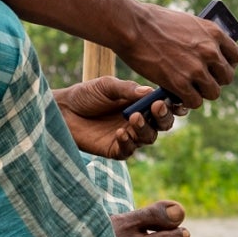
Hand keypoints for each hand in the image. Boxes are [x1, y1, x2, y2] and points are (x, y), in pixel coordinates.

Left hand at [58, 75, 174, 159]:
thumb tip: (149, 92)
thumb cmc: (85, 95)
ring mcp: (128, 136)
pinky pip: (129, 150)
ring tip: (133, 118)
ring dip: (145, 129)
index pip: (164, 106)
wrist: (62, 111)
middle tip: (156, 108)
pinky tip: (120, 133)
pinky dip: (128, 142)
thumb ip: (127, 89)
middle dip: (163, 117)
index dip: (174, 105)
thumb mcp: (106, 86)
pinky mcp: (115, 150)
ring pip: (149, 138)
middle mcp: (139, 120)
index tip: (176, 101)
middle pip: (163, 124)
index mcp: (141, 103)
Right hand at [119, 5, 237, 106]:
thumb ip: (202, 37)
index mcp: (214, 33)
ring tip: (189, 88)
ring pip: (213, 92)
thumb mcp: (188, 22)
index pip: (236, 56)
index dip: (226, 64)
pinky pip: (195, 101)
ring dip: (201, 92)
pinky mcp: (180, 83)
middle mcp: (210, 51)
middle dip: (214, 80)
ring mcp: (196, 69)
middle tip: (200, 80)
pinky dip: (187, 100)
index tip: (217, 68)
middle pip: (227, 77)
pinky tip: (177, 94)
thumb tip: (209, 51)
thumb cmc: (154, 21)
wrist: (132, 26)